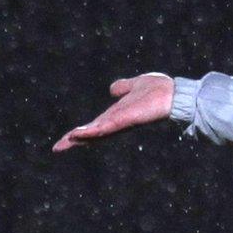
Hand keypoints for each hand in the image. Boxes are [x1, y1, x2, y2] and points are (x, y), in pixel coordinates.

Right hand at [52, 73, 174, 151]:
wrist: (175, 93)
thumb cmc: (159, 90)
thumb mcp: (135, 85)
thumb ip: (123, 87)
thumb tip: (113, 89)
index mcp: (118, 114)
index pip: (96, 125)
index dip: (81, 132)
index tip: (67, 138)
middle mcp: (118, 122)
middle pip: (93, 134)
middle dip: (75, 140)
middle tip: (57, 148)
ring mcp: (121, 122)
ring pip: (97, 132)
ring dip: (80, 136)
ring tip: (66, 141)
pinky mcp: (125, 120)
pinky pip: (105, 127)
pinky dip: (91, 131)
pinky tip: (78, 133)